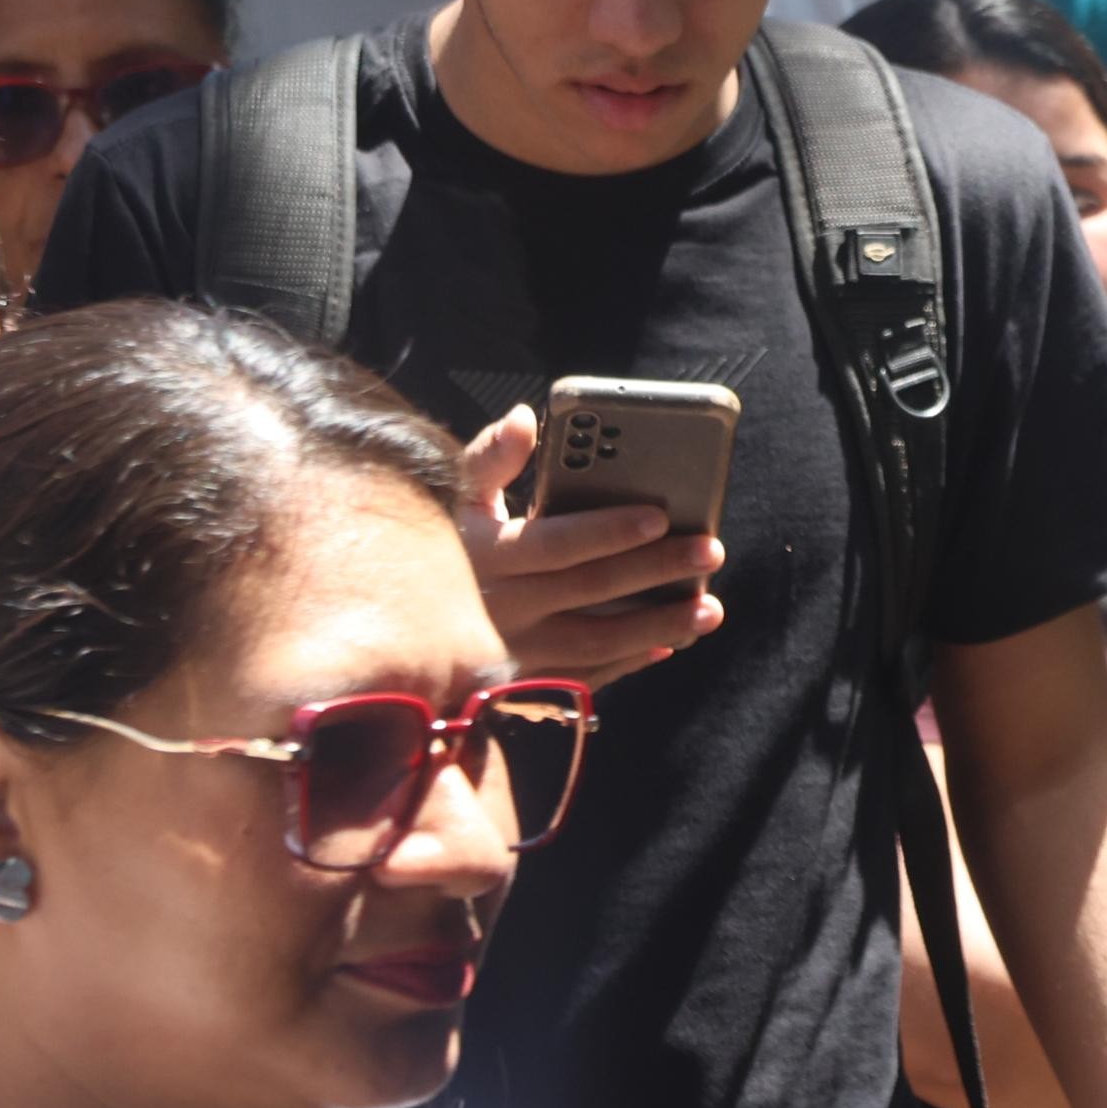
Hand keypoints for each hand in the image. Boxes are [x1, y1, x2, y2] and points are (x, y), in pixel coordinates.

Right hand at [454, 405, 723, 690]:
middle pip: (590, 590)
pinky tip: (668, 642)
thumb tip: (523, 418)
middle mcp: (499, 611)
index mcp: (483, 558)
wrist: (396, 637)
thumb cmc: (441, 554)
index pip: (555, 544)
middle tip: (710, 550)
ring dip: (658, 625)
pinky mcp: (519, 690)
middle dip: (656, 569)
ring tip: (709, 607)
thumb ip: (489, 461)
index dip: (608, 531)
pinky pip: (584, 679)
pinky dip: (628, 661)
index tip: (659, 517)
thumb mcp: (452, 504)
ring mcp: (511, 657)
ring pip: (596, 643)